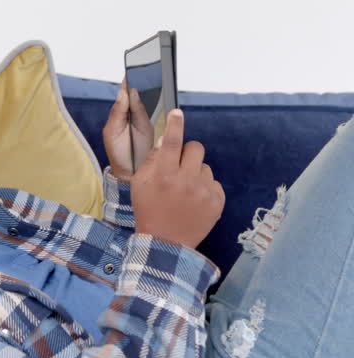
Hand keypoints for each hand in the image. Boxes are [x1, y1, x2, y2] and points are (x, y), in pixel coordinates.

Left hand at [102, 80, 154, 179]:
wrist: (130, 171)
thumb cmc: (117, 152)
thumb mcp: (112, 132)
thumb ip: (118, 113)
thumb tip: (123, 93)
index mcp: (117, 113)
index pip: (122, 93)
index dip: (126, 81)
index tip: (131, 69)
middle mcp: (129, 113)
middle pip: (135, 93)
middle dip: (138, 82)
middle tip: (143, 70)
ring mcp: (140, 118)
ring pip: (144, 99)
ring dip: (147, 89)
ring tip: (149, 77)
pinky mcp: (150, 123)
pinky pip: (151, 109)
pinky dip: (153, 100)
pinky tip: (156, 91)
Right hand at [130, 109, 224, 251]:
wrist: (166, 244)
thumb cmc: (149, 210)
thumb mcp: (140, 184)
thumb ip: (152, 160)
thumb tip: (166, 140)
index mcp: (164, 175)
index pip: (172, 142)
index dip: (175, 124)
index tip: (177, 113)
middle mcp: (186, 181)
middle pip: (195, 148)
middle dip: (187, 152)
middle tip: (179, 166)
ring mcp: (204, 192)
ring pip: (205, 166)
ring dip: (196, 173)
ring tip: (185, 190)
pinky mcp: (217, 202)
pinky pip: (214, 183)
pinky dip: (205, 188)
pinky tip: (194, 200)